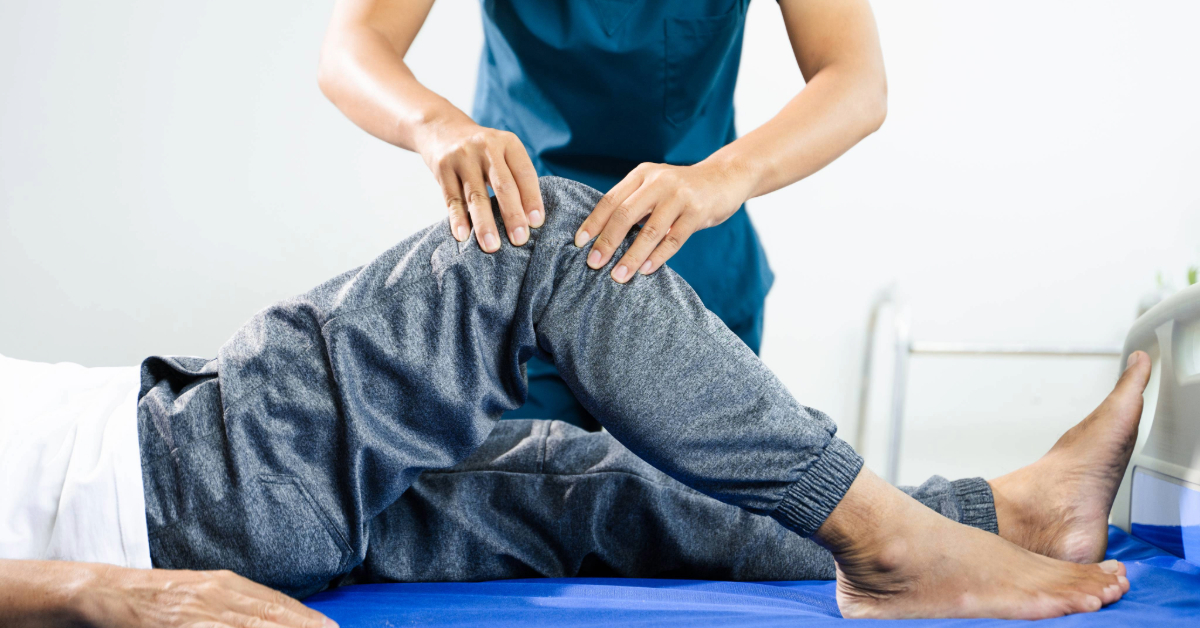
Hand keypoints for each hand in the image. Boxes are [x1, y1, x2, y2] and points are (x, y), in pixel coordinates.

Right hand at [76, 564, 335, 627]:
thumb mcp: (199, 592)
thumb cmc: (153, 597)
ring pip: (250, 624)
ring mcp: (198, 611)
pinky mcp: (181, 625)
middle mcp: (216, 594)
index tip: (329, 625)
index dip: (304, 616)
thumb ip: (230, 603)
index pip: (274, 602)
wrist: (104, 592)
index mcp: (223, 584)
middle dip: (302, 626)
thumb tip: (268, 614)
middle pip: (269, 615)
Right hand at [416, 116, 542, 252]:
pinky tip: (463, 235)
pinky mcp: (442, 167)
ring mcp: (463, 156)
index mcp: (509, 143)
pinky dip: (458, 218)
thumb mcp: (502, 152)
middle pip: (503, 185)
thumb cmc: (482, 151)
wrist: (442, 129)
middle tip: (520, 240)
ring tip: (491, 246)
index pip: (525, 174)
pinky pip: (452, 198)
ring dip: (485, 224)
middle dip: (512, 215)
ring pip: (476, 195)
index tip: (537, 224)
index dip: (532, 199)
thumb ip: (515, 178)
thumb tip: (530, 220)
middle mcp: (487, 147)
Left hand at [573, 160, 752, 282]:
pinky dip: (658, 257)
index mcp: (642, 174)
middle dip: (607, 241)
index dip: (594, 222)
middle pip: (626, 214)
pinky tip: (645, 270)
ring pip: (650, 230)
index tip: (579, 243)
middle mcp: (659, 181)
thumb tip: (602, 236)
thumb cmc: (682, 190)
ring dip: (631, 256)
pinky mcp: (698, 212)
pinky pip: (674, 239)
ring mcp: (680, 196)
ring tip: (618, 275)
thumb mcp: (655, 186)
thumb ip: (633, 203)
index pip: (611, 200)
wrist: (724, 178)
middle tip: (593, 264)